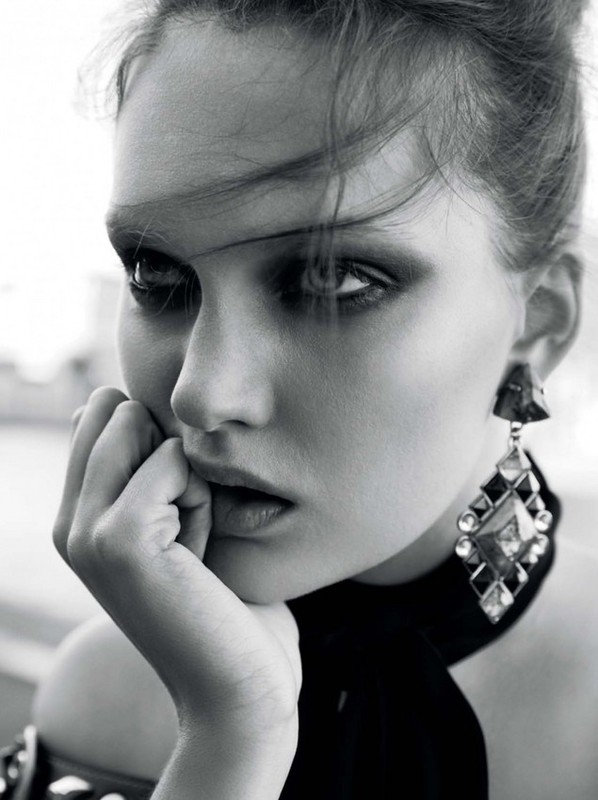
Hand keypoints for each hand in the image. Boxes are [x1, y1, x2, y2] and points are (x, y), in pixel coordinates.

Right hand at [53, 387, 300, 752]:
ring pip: (138, 424)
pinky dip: (200, 497)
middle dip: (169, 453)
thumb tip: (123, 404)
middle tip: (185, 525)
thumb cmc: (220, 604)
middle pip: (113, 408)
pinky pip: (172, 460)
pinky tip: (198, 552)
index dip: (155, 442)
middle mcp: (68, 524)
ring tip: (191, 540)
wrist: (235, 685)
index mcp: (76, 520)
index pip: (98, 412)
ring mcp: (85, 531)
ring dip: (186, 475)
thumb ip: (145, 472)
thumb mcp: (174, 524)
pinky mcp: (119, 536)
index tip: (173, 509)